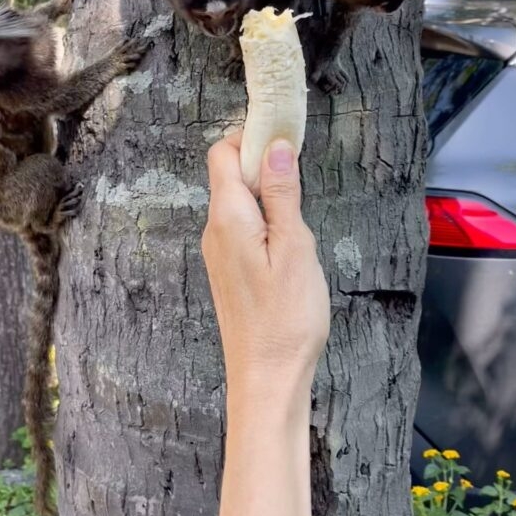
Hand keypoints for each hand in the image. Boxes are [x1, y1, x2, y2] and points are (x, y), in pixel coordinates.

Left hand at [202, 132, 329, 400]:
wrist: (267, 378)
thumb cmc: (286, 318)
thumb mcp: (295, 246)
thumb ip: (282, 193)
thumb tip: (275, 145)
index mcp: (227, 217)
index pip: (222, 152)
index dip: (251, 138)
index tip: (287, 140)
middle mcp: (214, 229)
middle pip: (229, 173)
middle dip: (263, 165)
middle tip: (301, 180)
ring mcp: (219, 251)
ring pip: (238, 200)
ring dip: (267, 195)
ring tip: (299, 220)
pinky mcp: (229, 269)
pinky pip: (241, 225)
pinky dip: (264, 219)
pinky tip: (289, 243)